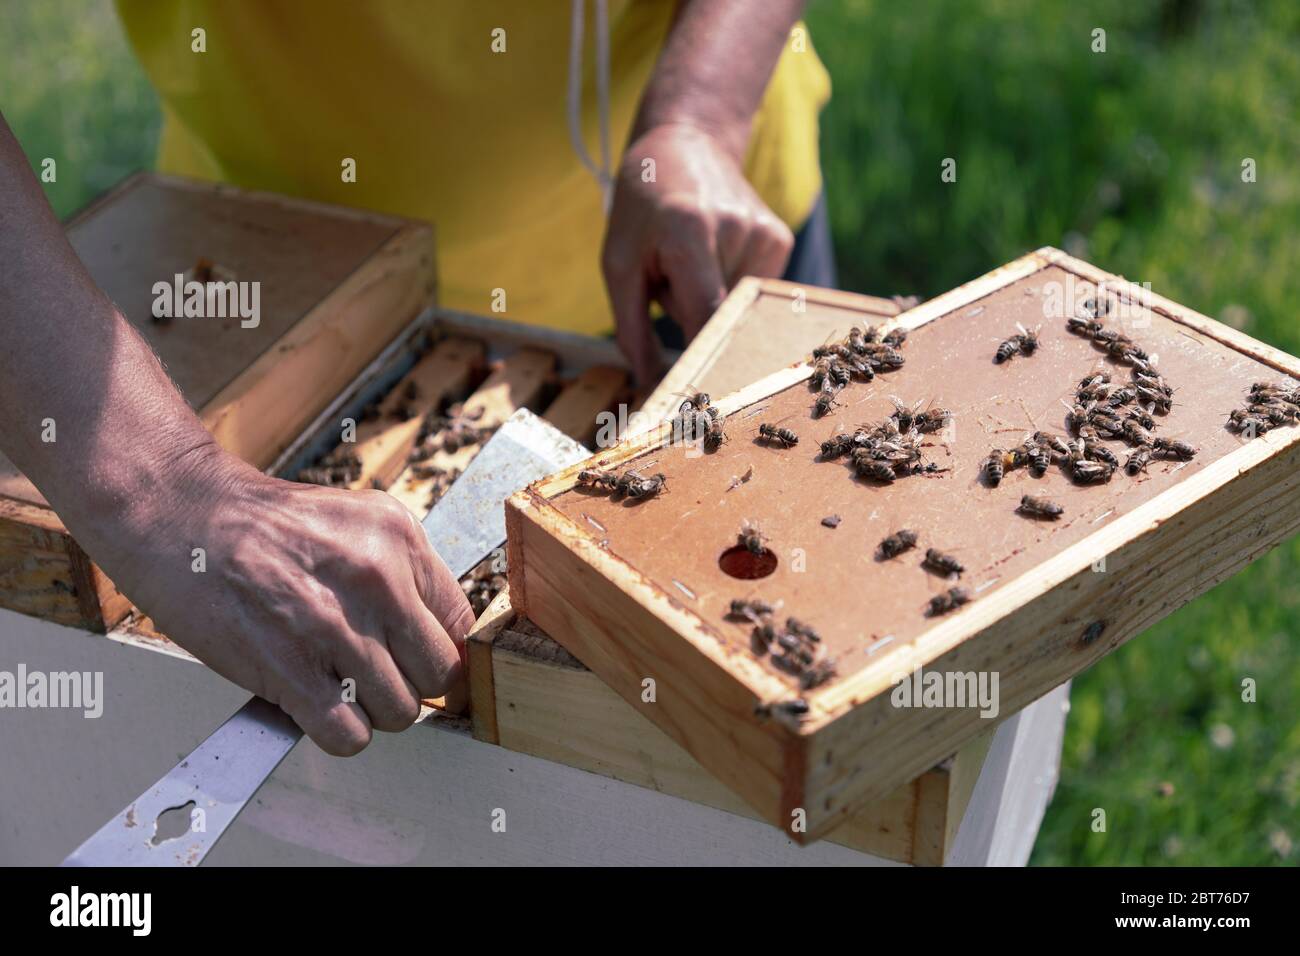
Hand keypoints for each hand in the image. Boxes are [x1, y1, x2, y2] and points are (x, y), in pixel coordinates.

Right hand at [100, 447, 472, 755]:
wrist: (186, 519)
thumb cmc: (267, 526)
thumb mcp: (359, 520)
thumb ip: (406, 571)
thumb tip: (440, 632)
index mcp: (400, 540)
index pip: (460, 623)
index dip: (441, 650)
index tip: (422, 660)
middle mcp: (377, 581)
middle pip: (439, 674)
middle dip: (413, 683)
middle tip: (381, 675)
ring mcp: (334, 628)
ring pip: (400, 712)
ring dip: (373, 710)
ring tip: (341, 685)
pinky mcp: (291, 670)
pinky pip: (350, 735)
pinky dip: (339, 733)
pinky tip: (318, 705)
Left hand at [602, 122, 793, 383]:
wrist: (685, 142)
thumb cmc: (642, 206)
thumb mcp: (618, 263)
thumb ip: (632, 328)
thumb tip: (651, 386)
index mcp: (689, 232)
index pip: (702, 318)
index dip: (696, 360)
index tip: (689, 400)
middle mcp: (736, 230)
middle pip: (720, 317)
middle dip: (695, 320)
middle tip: (671, 286)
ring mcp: (765, 233)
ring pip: (736, 306)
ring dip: (708, 299)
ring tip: (691, 261)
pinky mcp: (781, 238)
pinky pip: (752, 290)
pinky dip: (727, 284)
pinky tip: (714, 252)